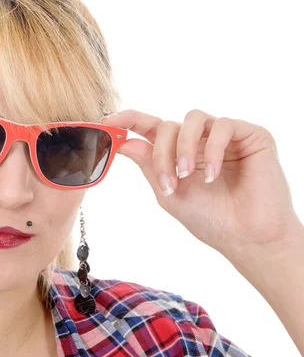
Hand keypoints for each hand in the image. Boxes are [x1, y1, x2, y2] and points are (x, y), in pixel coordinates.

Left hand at [101, 109, 302, 261]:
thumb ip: (149, 165)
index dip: (127, 119)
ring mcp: (222, 136)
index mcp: (176, 152)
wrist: (246, 237)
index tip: (107, 121)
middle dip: (161, 153)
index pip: (148, 127)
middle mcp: (198, 140)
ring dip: (184, 147)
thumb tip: (123, 142)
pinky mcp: (249, 134)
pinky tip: (214, 175)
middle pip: (167, 126)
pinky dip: (213, 150)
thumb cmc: (209, 219)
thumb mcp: (169, 193)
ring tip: (187, 176)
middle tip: (167, 183)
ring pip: (192, 119)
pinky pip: (223, 126)